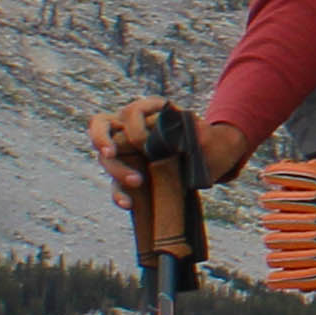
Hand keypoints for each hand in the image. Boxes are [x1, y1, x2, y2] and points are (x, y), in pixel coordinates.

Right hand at [90, 97, 239, 208]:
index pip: (131, 112)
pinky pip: (116, 184)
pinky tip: (128, 204)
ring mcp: (127, 150)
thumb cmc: (209, 141)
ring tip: (136, 181)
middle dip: (102, 139)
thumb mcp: (207, 134)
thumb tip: (188, 135)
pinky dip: (119, 193)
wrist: (213, 159)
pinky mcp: (128, 173)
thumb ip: (199, 133)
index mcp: (150, 111)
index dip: (133, 126)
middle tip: (110, 152)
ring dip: (117, 170)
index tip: (144, 143)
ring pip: (106, 157)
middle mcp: (132, 127)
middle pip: (102, 127)